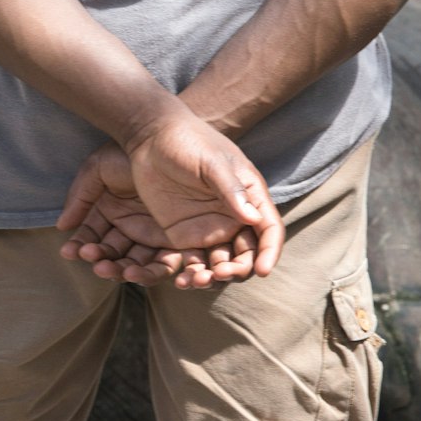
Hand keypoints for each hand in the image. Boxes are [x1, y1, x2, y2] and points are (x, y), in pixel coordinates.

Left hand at [57, 108, 283, 287]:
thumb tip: (255, 218)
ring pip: (221, 264)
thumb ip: (231, 189)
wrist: (151, 139)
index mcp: (250, 196)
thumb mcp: (211, 163)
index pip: (269, 229)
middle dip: (238, 270)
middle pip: (247, 254)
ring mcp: (210, 228)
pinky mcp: (185, 236)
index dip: (269, 252)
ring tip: (195, 281)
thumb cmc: (187, 142)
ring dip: (213, 278)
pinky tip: (180, 281)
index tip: (262, 270)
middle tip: (220, 274)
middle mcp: (234, 217)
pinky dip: (190, 275)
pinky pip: (194, 262)